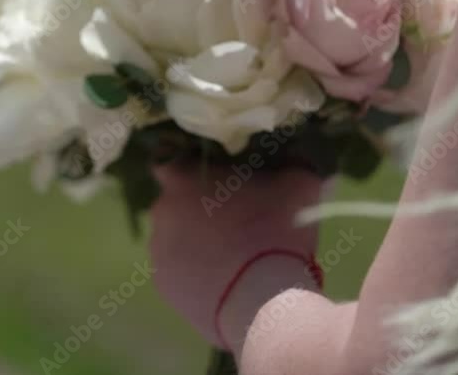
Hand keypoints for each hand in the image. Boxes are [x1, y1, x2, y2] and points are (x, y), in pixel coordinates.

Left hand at [148, 160, 326, 350]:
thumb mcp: (298, 185)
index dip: (193, 168)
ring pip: (176, 239)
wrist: (263, 301)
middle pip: (176, 203)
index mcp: (180, 180)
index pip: (172, 161)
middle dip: (197, 208)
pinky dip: (196, 273)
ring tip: (233, 256)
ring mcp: (159, 252)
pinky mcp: (165, 287)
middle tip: (233, 219)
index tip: (216, 177)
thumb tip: (296, 156)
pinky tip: (224, 281)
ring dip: (196, 242)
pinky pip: (180, 272)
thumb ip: (291, 164)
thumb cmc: (276, 231)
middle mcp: (161, 213)